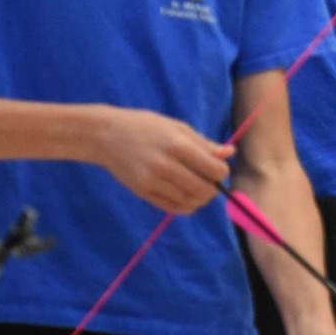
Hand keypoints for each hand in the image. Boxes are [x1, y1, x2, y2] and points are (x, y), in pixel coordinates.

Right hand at [96, 108, 232, 213]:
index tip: (218, 167)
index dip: (222, 171)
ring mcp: (153, 182)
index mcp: (177, 145)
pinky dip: (186, 206)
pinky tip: (187, 197)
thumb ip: (203, 143)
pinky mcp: (143, 193)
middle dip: (214, 188)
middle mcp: (166, 166)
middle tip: (211, 180)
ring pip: (189, 202)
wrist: (106, 136)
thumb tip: (229, 153)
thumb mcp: (177, 127)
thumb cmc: (144, 126)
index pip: (213, 169)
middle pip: (203, 189)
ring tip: (200, 188)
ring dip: (201, 198)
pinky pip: (172, 208)